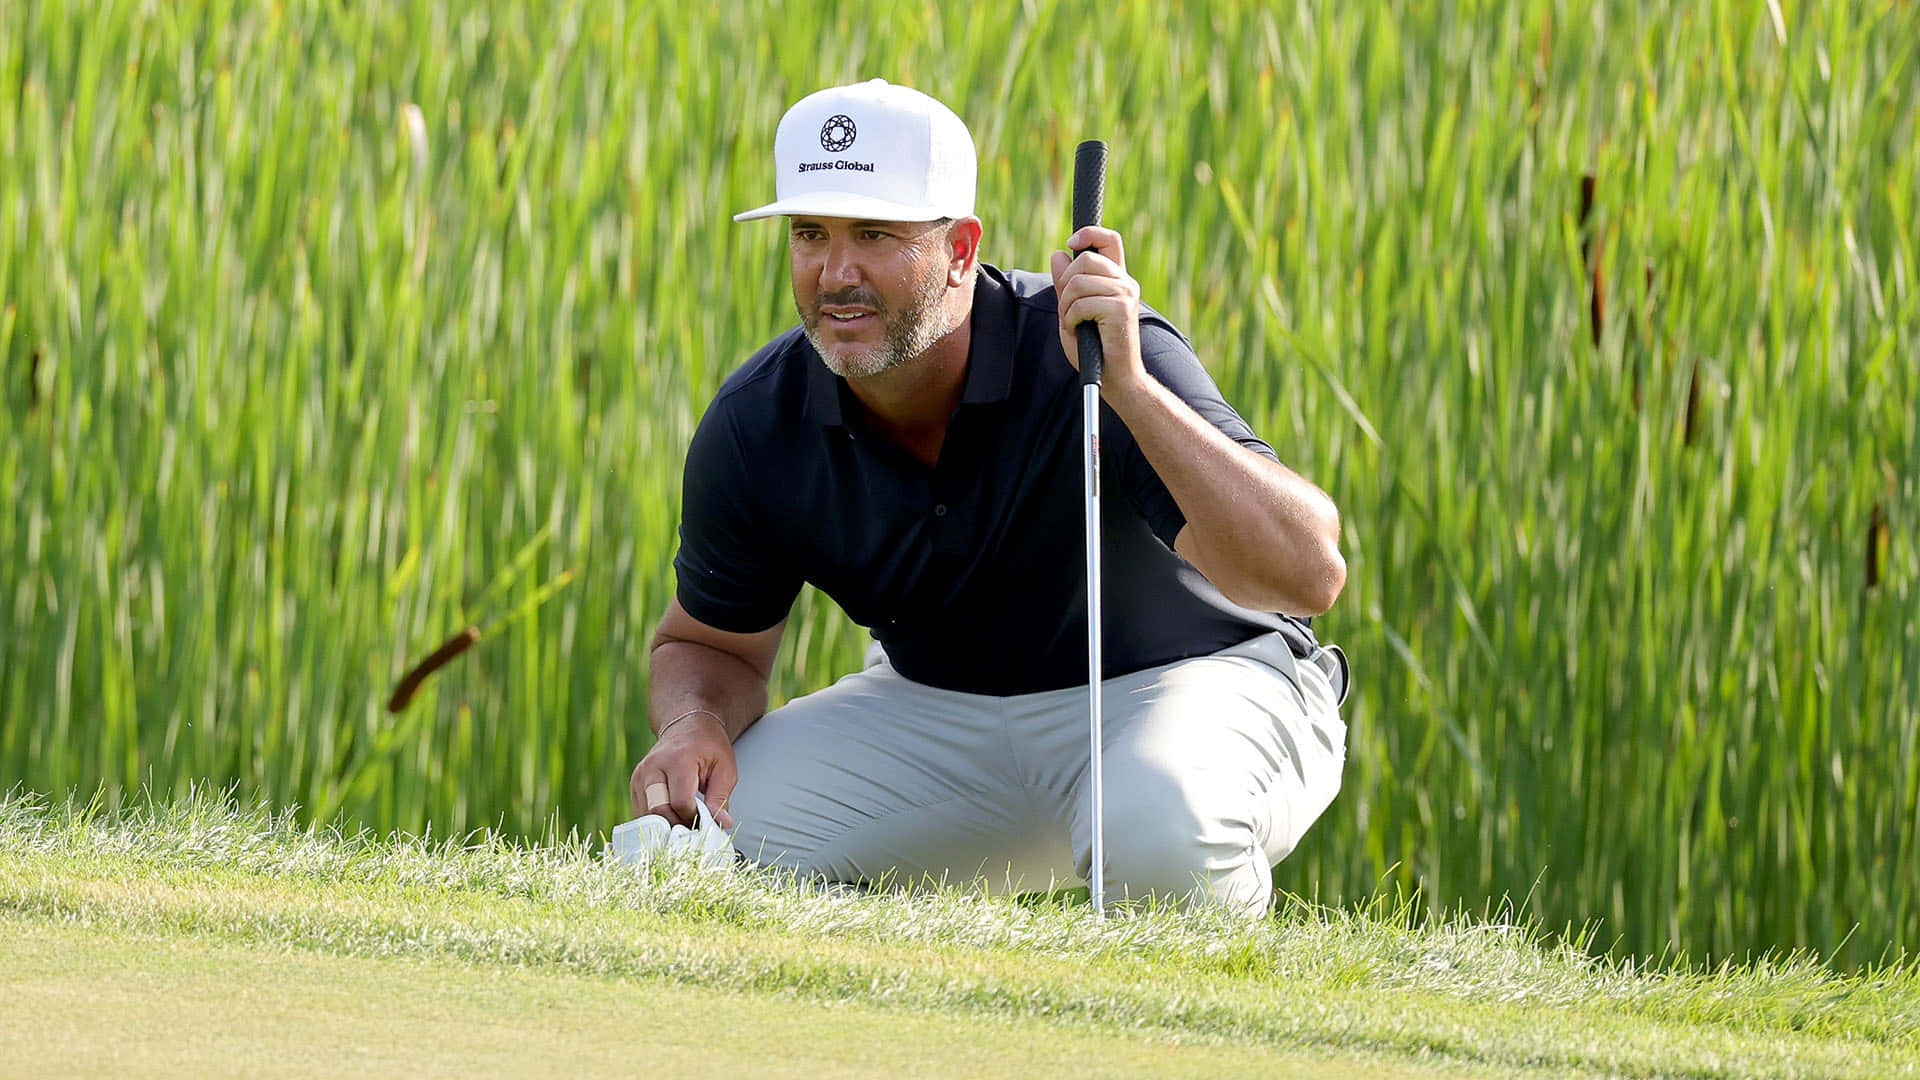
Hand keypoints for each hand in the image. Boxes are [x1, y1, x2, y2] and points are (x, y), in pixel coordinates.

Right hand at [630, 711, 736, 828]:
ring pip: (647, 815)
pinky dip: (657, 821)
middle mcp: (653, 767)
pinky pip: (642, 812)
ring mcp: (640, 776)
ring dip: (666, 826)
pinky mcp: (634, 784)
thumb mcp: (725, 769)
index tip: (706, 819)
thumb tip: (722, 824)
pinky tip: (673, 817)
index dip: (694, 817)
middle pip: (659, 811)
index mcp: (677, 760)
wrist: (687, 727)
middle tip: (695, 827)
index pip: (680, 802)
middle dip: (678, 825)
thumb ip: (720, 798)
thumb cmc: (708, 746)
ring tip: (685, 822)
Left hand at [1049, 226, 1143, 394]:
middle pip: (1085, 259)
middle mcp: (1125, 282)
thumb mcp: (1073, 310)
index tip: (1071, 242)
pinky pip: (1080, 303)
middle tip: (1067, 309)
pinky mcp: (1120, 309)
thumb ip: (1066, 283)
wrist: (1115, 378)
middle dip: (1065, 283)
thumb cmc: (1094, 348)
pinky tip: (1079, 331)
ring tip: (1072, 323)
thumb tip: (1058, 253)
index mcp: (1117, 279)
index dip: (1089, 233)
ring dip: (1065, 305)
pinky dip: (1070, 319)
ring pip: (1078, 282)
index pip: (1109, 239)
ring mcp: (1125, 295)